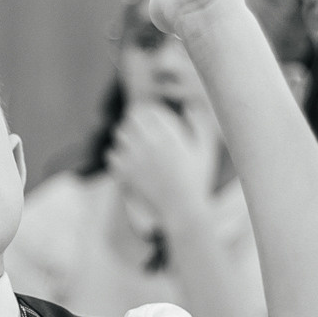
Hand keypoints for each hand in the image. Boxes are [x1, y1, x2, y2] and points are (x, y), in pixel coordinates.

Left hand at [108, 98, 215, 228]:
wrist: (182, 210)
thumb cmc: (197, 181)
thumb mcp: (205, 151)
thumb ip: (199, 125)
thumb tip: (189, 106)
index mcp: (168, 136)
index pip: (146, 111)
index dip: (143, 110)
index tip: (145, 113)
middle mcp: (148, 145)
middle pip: (128, 121)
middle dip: (131, 121)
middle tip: (133, 124)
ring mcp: (134, 159)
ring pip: (118, 136)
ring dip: (123, 136)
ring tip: (127, 139)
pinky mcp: (124, 174)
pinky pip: (111, 156)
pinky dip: (116, 156)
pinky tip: (121, 158)